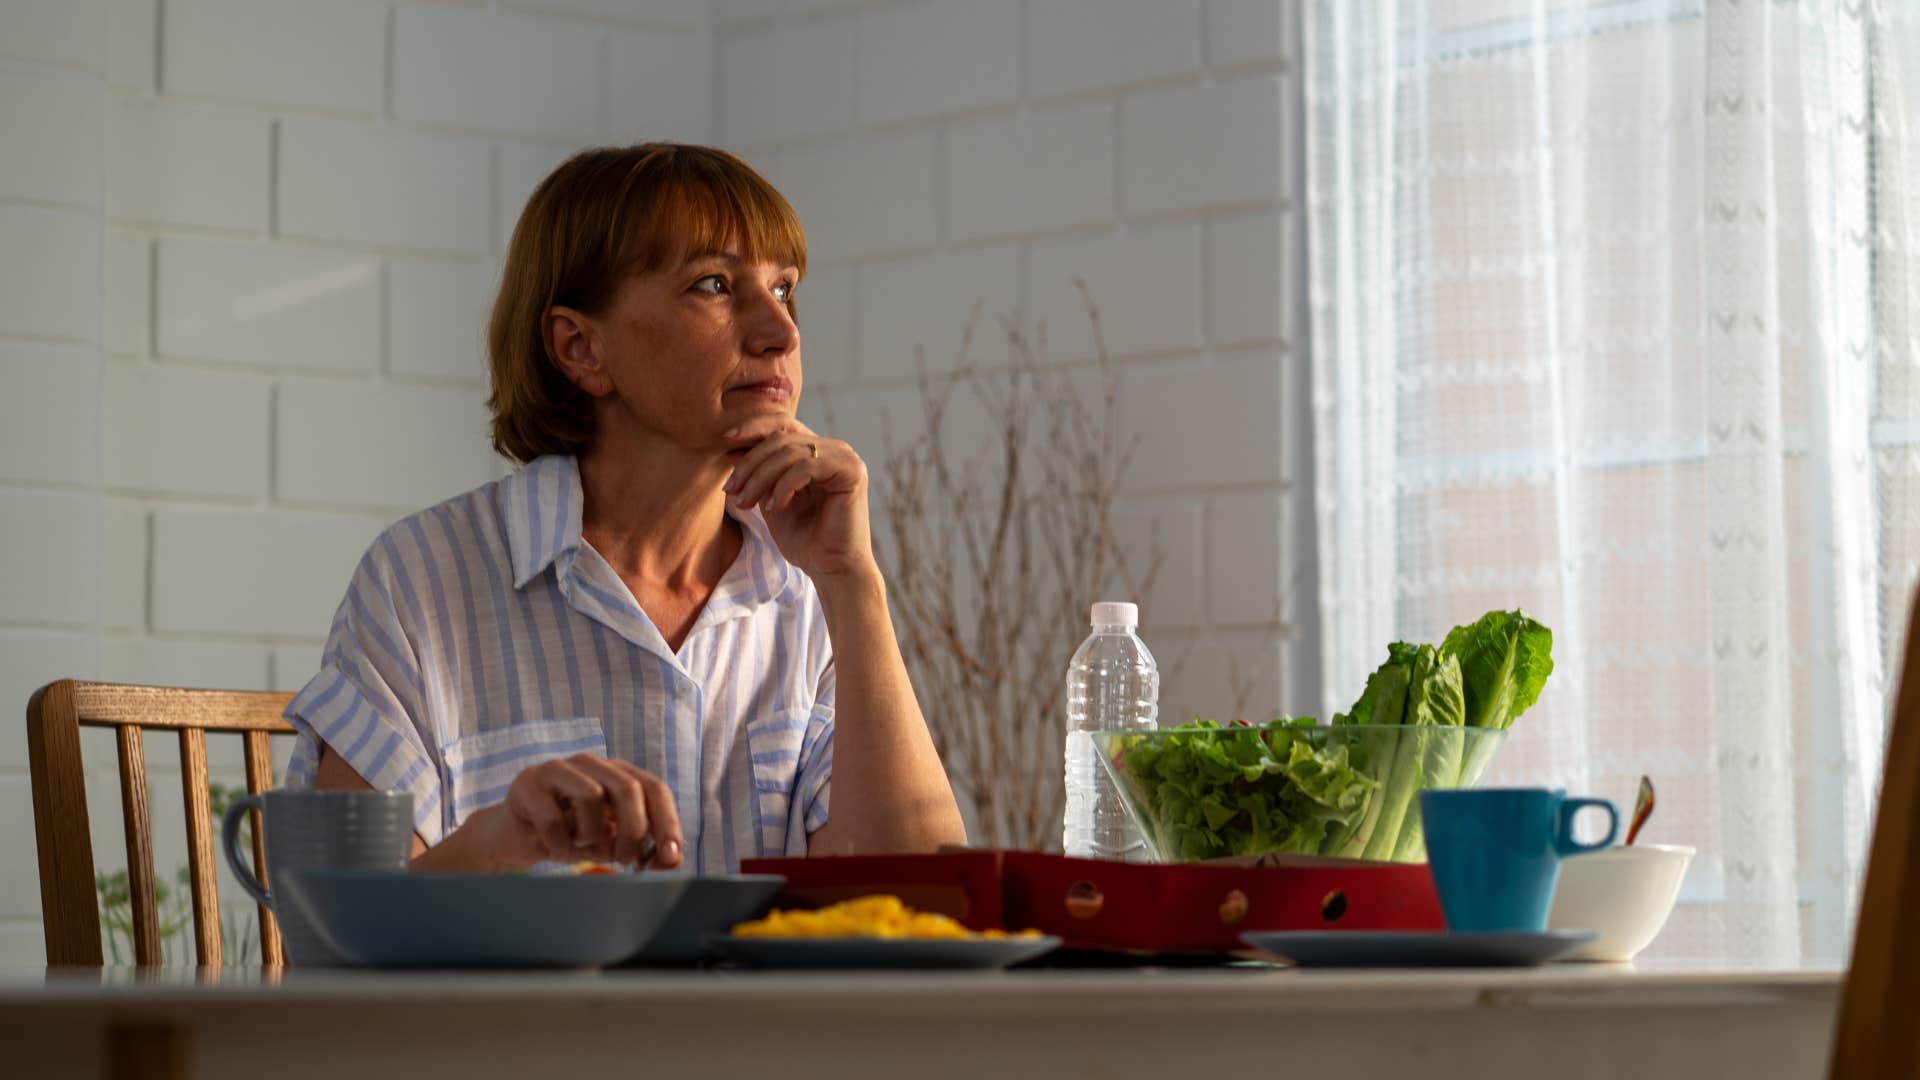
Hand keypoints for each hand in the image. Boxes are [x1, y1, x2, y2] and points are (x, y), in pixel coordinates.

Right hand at [460, 754, 683, 871]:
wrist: (516, 838)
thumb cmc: (570, 837)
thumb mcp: (610, 845)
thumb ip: (641, 849)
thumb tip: (671, 860)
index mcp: (617, 773)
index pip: (654, 788)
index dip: (667, 822)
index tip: (670, 857)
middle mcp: (591, 764)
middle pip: (627, 788)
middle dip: (633, 831)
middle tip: (624, 860)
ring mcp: (557, 768)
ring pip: (591, 796)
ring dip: (591, 836)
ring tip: (580, 847)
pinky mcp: (527, 783)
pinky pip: (553, 818)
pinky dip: (559, 844)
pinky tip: (553, 847)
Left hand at [722, 417, 875, 581]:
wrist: (831, 569)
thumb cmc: (804, 540)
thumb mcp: (771, 499)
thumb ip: (759, 473)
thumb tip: (732, 445)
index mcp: (816, 452)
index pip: (782, 424)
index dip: (753, 427)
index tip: (725, 442)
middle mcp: (833, 449)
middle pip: (781, 436)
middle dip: (750, 463)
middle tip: (731, 490)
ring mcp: (845, 458)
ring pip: (790, 451)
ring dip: (761, 477)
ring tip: (747, 503)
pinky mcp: (852, 472)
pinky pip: (806, 467)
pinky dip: (783, 486)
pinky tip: (774, 508)